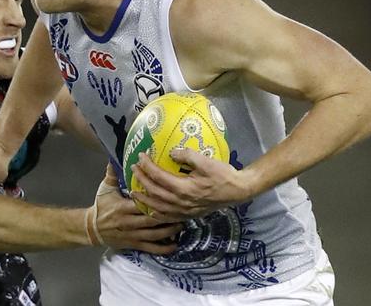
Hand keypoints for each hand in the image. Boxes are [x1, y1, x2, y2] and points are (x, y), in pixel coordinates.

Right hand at [85, 165, 182, 254]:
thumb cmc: (101, 206)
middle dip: (167, 216)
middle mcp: (128, 222)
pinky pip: (150, 248)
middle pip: (151, 220)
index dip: (155, 200)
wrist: (91, 228)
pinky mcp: (133, 245)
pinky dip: (163, 248)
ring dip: (169, 231)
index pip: (142, 203)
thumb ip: (112, 172)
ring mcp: (132, 235)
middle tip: (181, 210)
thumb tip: (116, 155)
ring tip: (182, 224)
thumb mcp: (105, 188)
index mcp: (122, 207)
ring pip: (154, 235)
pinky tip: (174, 245)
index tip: (168, 194)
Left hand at [131, 148, 252, 220]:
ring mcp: (184, 211)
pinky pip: (168, 217)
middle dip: (141, 181)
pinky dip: (156, 214)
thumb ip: (187, 156)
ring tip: (134, 192)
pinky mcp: (189, 215)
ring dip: (144, 199)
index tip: (140, 157)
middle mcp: (181, 202)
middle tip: (133, 170)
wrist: (237, 191)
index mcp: (184, 188)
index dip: (147, 167)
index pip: (159, 177)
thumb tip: (171, 152)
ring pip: (158, 207)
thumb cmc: (223, 175)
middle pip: (155, 192)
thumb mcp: (206, 161)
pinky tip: (151, 210)